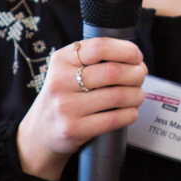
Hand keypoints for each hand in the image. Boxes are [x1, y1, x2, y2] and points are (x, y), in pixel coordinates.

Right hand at [16, 38, 146, 180]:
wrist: (40, 133)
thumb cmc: (64, 97)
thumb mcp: (67, 71)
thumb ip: (93, 60)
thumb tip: (135, 60)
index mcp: (61, 60)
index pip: (100, 47)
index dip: (126, 50)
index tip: (137, 56)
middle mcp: (60, 82)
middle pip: (112, 72)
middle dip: (136, 73)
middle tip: (140, 77)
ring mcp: (66, 107)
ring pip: (118, 96)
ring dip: (137, 95)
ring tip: (137, 95)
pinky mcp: (74, 130)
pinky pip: (114, 119)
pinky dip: (130, 114)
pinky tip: (130, 111)